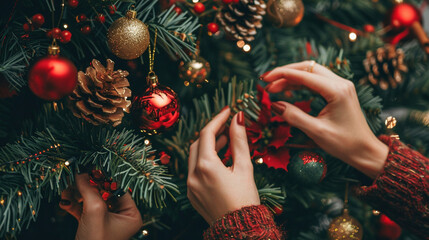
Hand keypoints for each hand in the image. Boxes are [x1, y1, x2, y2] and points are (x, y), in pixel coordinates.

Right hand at [59, 174, 142, 239]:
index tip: (91, 168)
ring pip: (92, 199)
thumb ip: (89, 189)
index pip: (119, 188)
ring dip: (77, 194)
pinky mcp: (92, 225)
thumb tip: (81, 172)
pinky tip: (64, 201)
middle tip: (75, 177)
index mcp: (131, 214)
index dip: (105, 178)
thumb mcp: (94, 211)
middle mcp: (121, 217)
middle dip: (87, 186)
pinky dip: (74, 204)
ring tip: (66, 191)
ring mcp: (106, 221)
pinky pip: (84, 209)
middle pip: (104, 192)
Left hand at [187, 108, 259, 223]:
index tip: (228, 111)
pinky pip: (195, 170)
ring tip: (227, 141)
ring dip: (208, 146)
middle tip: (227, 126)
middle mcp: (193, 175)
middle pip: (197, 143)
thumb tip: (238, 119)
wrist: (240, 229)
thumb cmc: (245, 199)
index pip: (207, 134)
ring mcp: (190, 185)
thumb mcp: (244, 167)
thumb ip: (239, 140)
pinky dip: (205, 160)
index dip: (218, 119)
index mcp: (206, 167)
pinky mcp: (192, 193)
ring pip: (194, 156)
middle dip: (212, 132)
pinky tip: (219, 159)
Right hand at [262, 61, 388, 178]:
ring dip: (291, 77)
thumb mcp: (316, 131)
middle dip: (285, 72)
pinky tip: (288, 90)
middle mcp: (340, 83)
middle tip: (266, 81)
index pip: (304, 75)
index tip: (264, 79)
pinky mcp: (339, 91)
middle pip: (307, 67)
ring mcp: (341, 86)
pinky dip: (300, 83)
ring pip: (311, 72)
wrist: (366, 151)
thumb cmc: (344, 144)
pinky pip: (316, 81)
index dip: (281, 75)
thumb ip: (294, 116)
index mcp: (336, 91)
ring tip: (273, 87)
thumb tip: (274, 105)